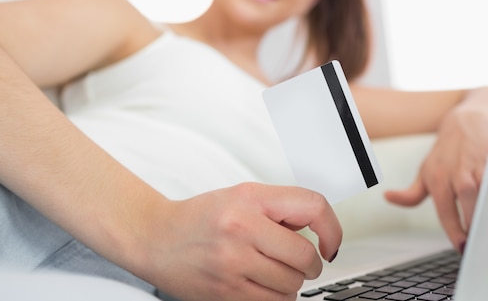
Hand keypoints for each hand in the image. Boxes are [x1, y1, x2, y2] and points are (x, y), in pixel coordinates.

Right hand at [140, 182, 341, 300]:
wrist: (155, 238)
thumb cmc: (199, 217)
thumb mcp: (241, 196)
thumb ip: (278, 208)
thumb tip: (315, 228)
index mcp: (249, 199)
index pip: (312, 207)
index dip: (332, 229)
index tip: (331, 244)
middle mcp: (242, 229)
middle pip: (305, 257)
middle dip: (309, 263)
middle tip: (298, 261)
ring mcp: (233, 264)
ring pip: (292, 285)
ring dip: (291, 282)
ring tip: (272, 270)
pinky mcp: (225, 294)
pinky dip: (275, 297)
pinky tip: (262, 284)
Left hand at [384, 87, 487, 252]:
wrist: (467, 121)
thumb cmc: (446, 153)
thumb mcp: (425, 172)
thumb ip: (411, 194)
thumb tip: (389, 198)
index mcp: (438, 179)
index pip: (447, 213)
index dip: (456, 233)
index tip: (463, 248)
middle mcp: (458, 173)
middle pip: (470, 205)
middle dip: (477, 226)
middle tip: (483, 243)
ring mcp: (479, 165)